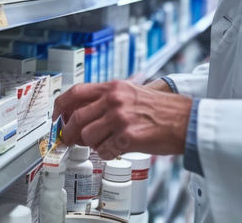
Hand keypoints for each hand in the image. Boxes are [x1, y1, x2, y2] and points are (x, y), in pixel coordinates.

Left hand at [53, 80, 191, 159]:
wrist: (186, 120)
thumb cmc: (162, 109)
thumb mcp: (132, 92)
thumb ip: (107, 99)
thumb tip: (82, 113)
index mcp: (113, 87)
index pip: (76, 93)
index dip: (60, 107)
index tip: (56, 117)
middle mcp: (114, 100)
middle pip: (76, 118)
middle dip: (70, 132)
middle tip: (69, 140)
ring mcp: (120, 118)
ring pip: (88, 136)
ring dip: (92, 144)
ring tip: (105, 143)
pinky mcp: (128, 137)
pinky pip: (105, 150)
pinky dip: (107, 153)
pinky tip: (116, 149)